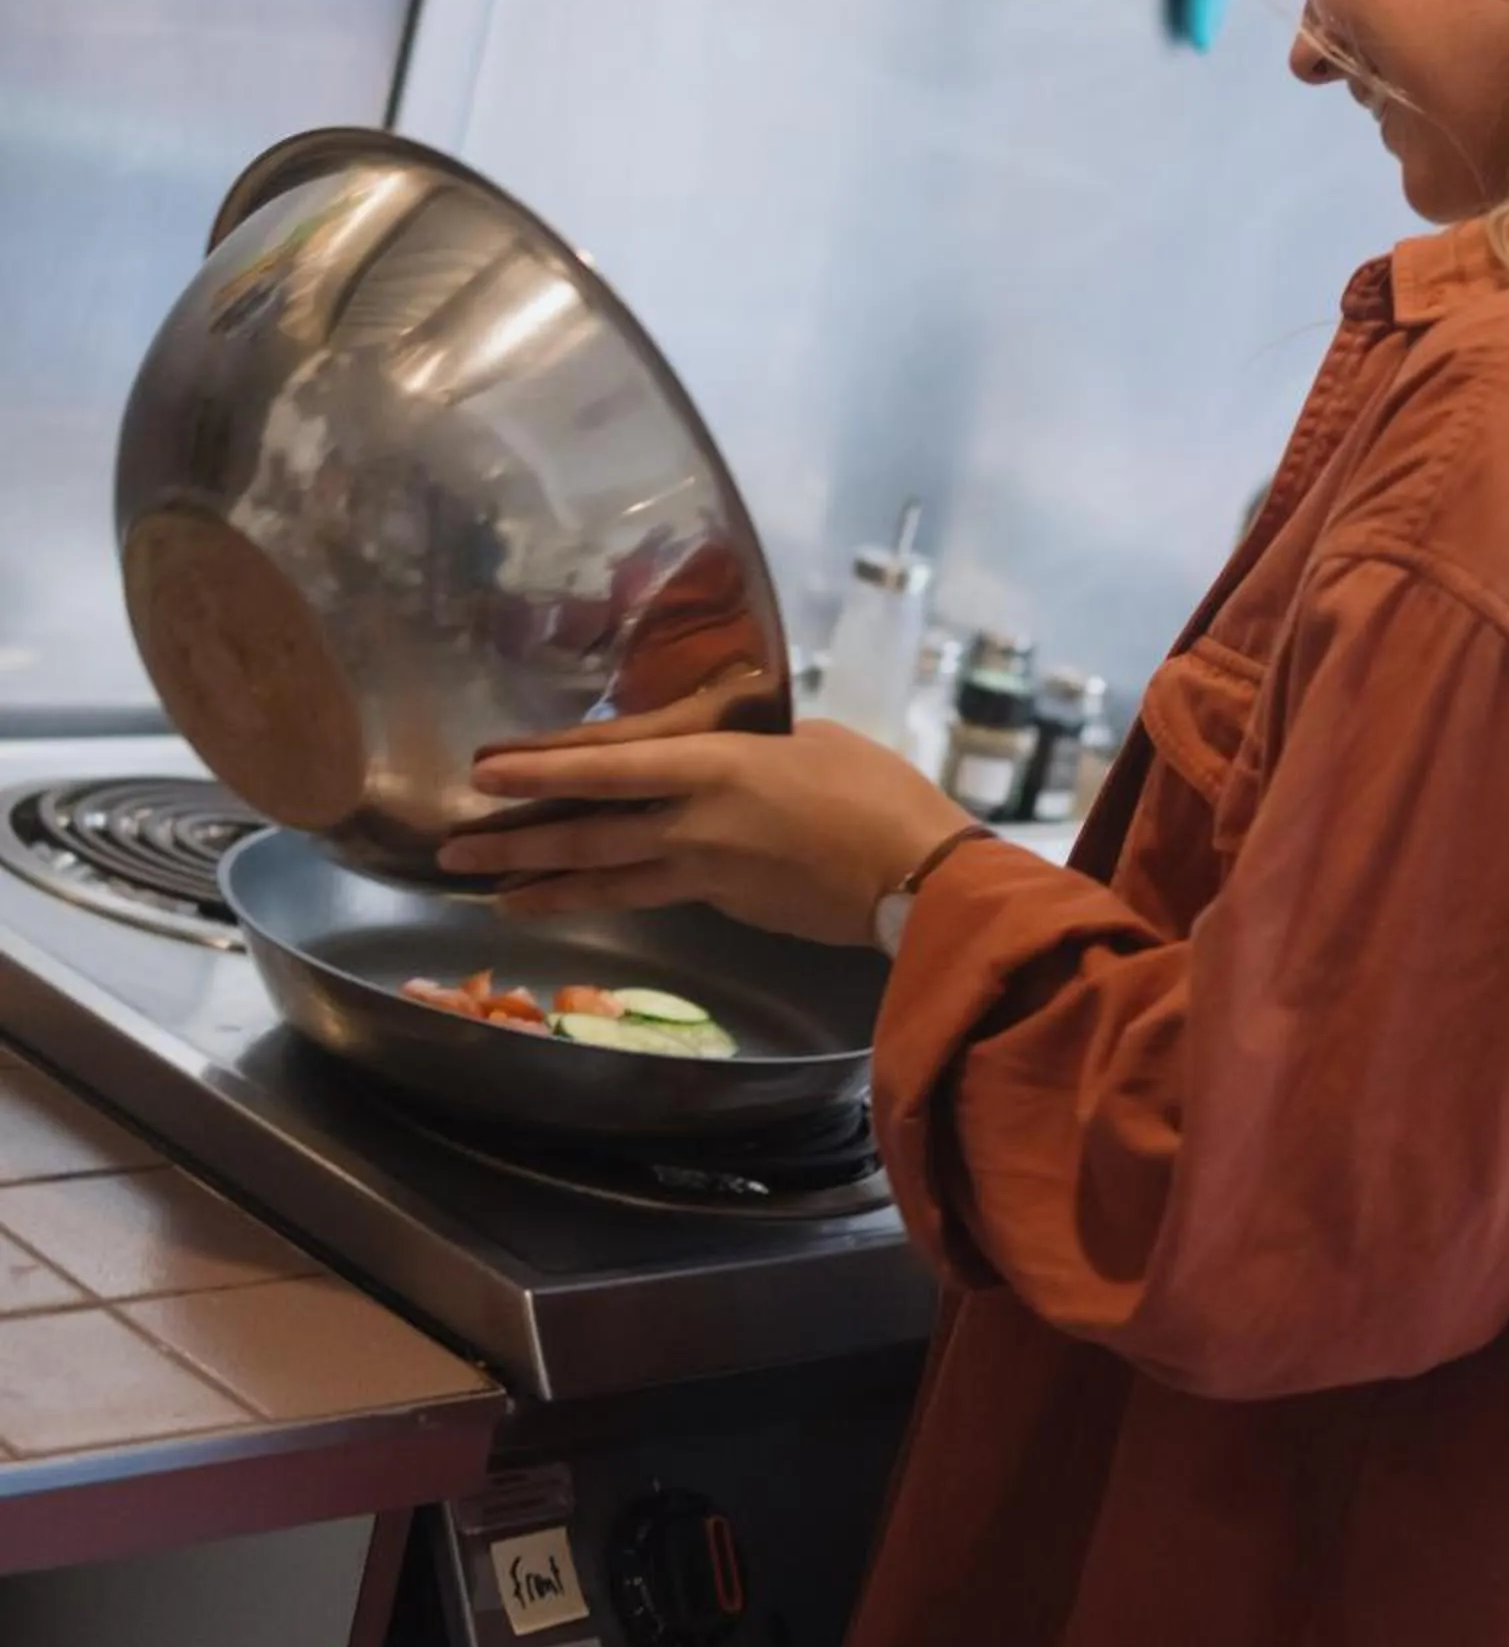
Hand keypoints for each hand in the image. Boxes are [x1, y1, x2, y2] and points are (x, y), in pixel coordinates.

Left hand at [440, 713, 964, 948]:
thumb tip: (711, 752)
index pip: (609, 766)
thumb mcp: (806, 739)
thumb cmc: (875, 792)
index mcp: (716, 767)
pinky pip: (652, 896)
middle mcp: (696, 825)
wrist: (919, 877)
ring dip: (544, 886)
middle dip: (514, 841)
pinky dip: (606, 897)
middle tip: (452, 848)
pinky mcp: (726, 907)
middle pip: (588, 833)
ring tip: (490, 894)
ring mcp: (708, 875)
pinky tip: (576, 900)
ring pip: (608, 881)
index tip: (485, 771)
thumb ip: (744, 744)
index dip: (542, 770)